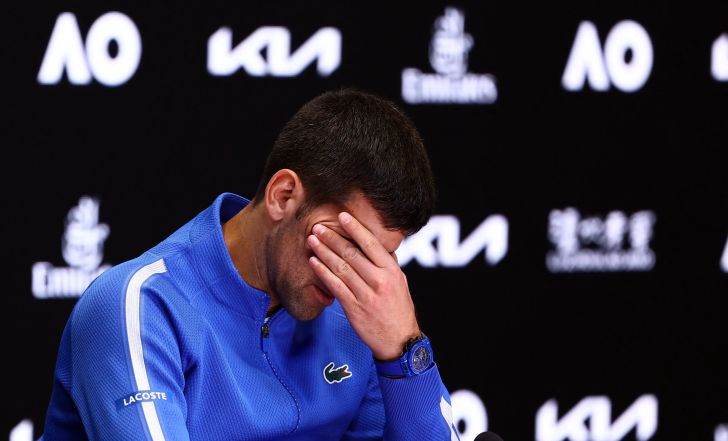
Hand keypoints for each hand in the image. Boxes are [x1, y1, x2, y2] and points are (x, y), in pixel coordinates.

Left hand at [307, 212, 420, 360]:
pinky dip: (323, 273)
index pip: (372, 244)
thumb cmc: (398, 309)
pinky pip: (335, 286)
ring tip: (312, 240)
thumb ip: (387, 263)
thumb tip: (376, 244)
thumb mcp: (400, 282)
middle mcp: (379, 281)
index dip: (355, 228)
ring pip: (341, 268)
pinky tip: (314, 262)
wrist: (399, 340)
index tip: (342, 216)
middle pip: (352, 254)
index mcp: (392, 272)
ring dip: (324, 252)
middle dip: (333, 238)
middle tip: (318, 226)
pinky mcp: (354, 308)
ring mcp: (366, 295)